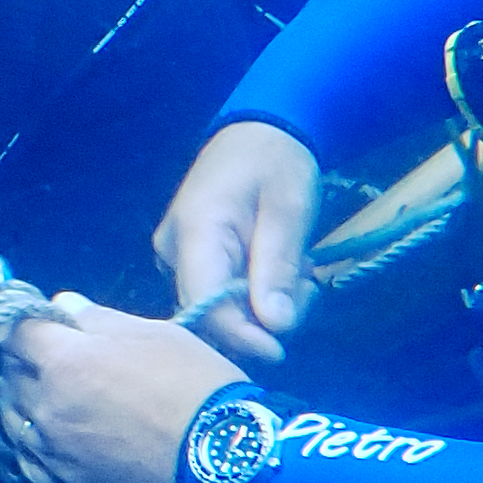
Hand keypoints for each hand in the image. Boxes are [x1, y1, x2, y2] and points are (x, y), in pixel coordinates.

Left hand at [0, 295, 239, 482]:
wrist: (223, 463)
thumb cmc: (194, 388)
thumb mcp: (156, 334)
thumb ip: (99, 318)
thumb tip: (64, 304)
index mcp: (64, 362)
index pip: (14, 331)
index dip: (22, 322)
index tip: (33, 324)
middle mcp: (47, 408)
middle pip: (9, 375)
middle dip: (23, 361)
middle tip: (47, 358)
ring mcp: (53, 454)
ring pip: (13, 420)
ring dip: (23, 403)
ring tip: (49, 398)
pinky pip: (29, 462)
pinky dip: (33, 446)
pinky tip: (52, 440)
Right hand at [151, 121, 320, 366]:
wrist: (260, 132)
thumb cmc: (276, 163)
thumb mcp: (289, 211)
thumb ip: (278, 268)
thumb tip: (274, 328)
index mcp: (195, 231)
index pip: (205, 302)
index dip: (239, 335)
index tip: (279, 351)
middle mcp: (174, 250)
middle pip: (211, 311)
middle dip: (262, 317)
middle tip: (308, 288)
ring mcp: (179, 256)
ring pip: (219, 308)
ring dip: (264, 305)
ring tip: (301, 272)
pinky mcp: (191, 260)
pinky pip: (221, 294)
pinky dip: (256, 294)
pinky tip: (282, 271)